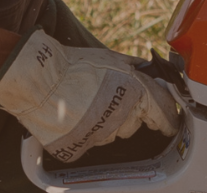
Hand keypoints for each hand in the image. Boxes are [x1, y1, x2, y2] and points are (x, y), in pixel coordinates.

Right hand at [0, 30, 180, 162]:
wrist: (38, 78)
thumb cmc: (74, 65)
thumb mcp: (111, 59)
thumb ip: (135, 69)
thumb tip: (148, 72)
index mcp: (136, 93)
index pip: (163, 115)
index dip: (168, 121)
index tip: (169, 125)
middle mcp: (123, 116)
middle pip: (134, 124)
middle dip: (126, 114)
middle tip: (106, 99)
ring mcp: (101, 134)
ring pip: (112, 134)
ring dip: (104, 123)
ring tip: (85, 104)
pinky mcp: (82, 146)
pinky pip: (90, 142)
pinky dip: (85, 133)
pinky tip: (75, 117)